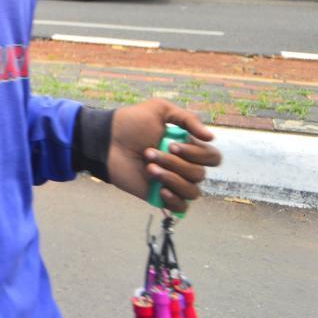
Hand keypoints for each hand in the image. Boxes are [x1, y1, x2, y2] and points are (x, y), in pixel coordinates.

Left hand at [106, 99, 221, 212]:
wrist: (106, 140)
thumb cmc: (130, 123)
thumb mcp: (158, 109)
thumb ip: (187, 118)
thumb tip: (211, 137)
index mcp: (187, 147)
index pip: (212, 158)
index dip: (198, 154)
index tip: (172, 144)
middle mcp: (183, 165)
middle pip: (200, 174)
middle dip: (175, 163)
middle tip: (149, 152)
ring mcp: (172, 181)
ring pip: (192, 190)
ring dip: (171, 178)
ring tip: (148, 168)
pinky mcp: (160, 196)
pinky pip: (181, 207)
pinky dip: (175, 200)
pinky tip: (160, 189)